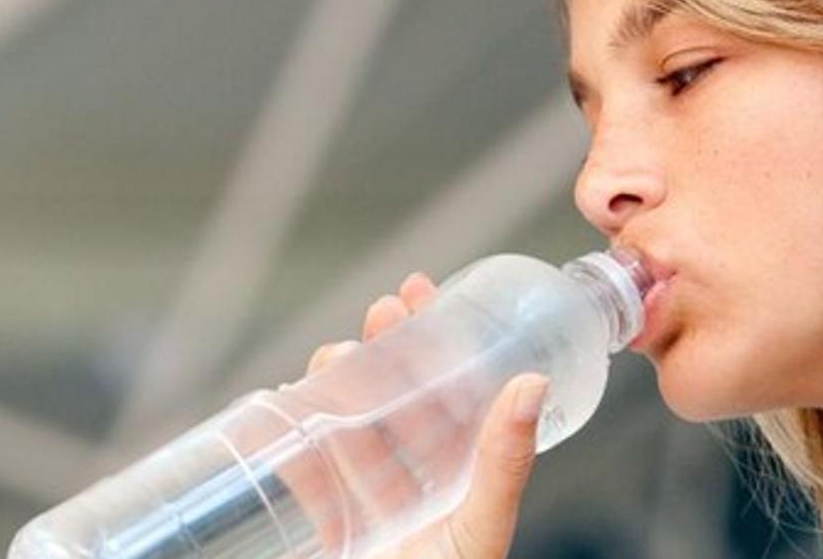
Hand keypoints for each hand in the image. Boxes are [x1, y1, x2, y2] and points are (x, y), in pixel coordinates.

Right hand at [307, 272, 546, 558]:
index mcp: (462, 477)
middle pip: (401, 398)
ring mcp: (371, 501)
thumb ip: (504, 464)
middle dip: (389, 348)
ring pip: (354, 424)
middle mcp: (419, 482)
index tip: (428, 294)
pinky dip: (298, 437)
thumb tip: (532, 383)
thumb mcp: (479, 529)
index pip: (453, 393)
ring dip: (343, 381)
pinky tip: (290, 406)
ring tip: (338, 351)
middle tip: (384, 310)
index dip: (442, 341)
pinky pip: (312, 472)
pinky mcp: (329, 526)